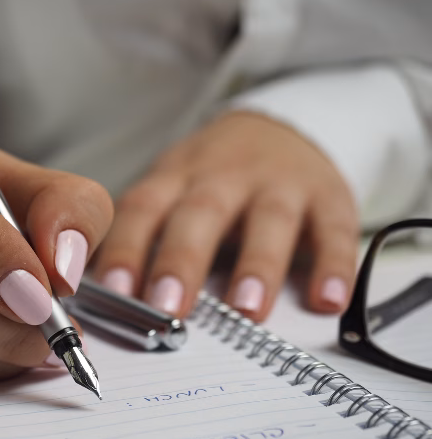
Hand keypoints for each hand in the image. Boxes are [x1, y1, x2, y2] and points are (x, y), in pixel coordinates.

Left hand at [94, 111, 357, 320]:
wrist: (279, 128)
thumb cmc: (212, 177)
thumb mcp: (172, 189)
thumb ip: (144, 236)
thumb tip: (104, 299)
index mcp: (177, 177)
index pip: (143, 209)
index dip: (126, 248)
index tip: (112, 292)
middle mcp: (224, 176)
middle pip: (201, 213)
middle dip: (182, 260)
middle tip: (168, 307)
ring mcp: (279, 183)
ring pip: (269, 220)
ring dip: (258, 264)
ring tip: (246, 310)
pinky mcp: (328, 195)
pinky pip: (334, 229)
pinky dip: (334, 265)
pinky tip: (328, 300)